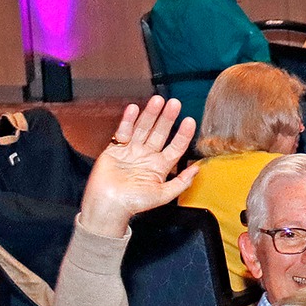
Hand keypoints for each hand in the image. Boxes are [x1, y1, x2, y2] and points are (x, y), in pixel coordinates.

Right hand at [79, 97, 200, 236]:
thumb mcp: (164, 195)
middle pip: (159, 133)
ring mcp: (132, 150)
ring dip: (150, 114)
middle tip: (174, 104)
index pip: (175, 147)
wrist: (108, 205)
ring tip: (158, 101)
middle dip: (167, 118)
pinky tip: (134, 110)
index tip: (190, 121)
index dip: (183, 134)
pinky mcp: (115, 148)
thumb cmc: (134, 203)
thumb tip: (197, 169)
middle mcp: (147, 156)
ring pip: (143, 128)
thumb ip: (181, 182)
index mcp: (160, 167)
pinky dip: (128, 121)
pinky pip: (123, 131)